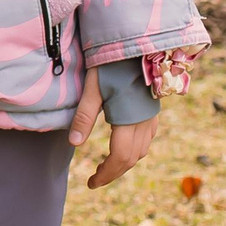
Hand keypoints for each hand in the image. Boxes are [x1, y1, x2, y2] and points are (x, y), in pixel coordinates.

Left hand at [68, 68, 155, 189]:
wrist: (136, 43)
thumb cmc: (110, 63)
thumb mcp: (93, 87)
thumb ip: (84, 116)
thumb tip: (73, 144)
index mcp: (129, 119)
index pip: (119, 157)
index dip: (106, 174)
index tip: (91, 183)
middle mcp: (144, 122)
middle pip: (132, 158)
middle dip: (113, 172)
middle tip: (95, 179)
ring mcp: (151, 116)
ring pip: (141, 150)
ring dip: (124, 162)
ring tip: (106, 166)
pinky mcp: (152, 110)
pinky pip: (147, 138)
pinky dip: (134, 149)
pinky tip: (123, 146)